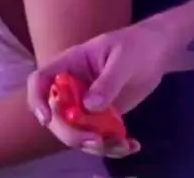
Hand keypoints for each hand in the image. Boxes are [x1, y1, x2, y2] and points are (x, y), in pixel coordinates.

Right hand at [27, 24, 171, 158]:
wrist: (157, 54)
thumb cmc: (136, 46)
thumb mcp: (124, 58)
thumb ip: (108, 81)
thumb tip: (89, 106)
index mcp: (70, 65)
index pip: (41, 80)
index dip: (37, 100)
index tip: (47, 118)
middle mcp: (73, 88)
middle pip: (57, 116)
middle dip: (71, 133)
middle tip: (96, 140)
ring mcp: (86, 105)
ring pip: (76, 132)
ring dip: (94, 145)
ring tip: (122, 145)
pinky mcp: (102, 118)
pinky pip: (98, 137)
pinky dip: (111, 146)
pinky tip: (131, 144)